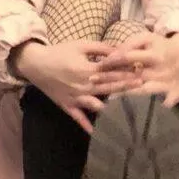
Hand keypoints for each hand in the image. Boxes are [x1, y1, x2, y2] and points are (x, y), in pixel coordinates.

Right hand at [12, 40, 142, 132]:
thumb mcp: (80, 45)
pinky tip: (95, 132)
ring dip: (110, 107)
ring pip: (95, 103)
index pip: (111, 71)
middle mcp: (82, 84)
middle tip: (142, 87)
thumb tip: (119, 50)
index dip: (126, 72)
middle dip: (125, 87)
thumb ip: (100, 48)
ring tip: (125, 111)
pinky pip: (77, 116)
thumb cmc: (59, 52)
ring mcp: (74, 96)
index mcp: (86, 69)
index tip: (141, 73)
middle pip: (108, 87)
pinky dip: (85, 124)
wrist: (35, 64)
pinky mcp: (66, 104)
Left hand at [92, 32, 178, 107]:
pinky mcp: (175, 94)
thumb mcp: (147, 38)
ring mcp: (168, 83)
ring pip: (144, 91)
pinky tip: (137, 113)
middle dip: (112, 80)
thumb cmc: (160, 46)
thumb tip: (111, 53)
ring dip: (126, 95)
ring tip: (109, 98)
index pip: (128, 58)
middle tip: (93, 82)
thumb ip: (129, 44)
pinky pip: (163, 104)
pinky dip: (152, 109)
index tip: (97, 66)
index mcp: (154, 54)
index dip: (112, 61)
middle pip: (133, 77)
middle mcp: (161, 70)